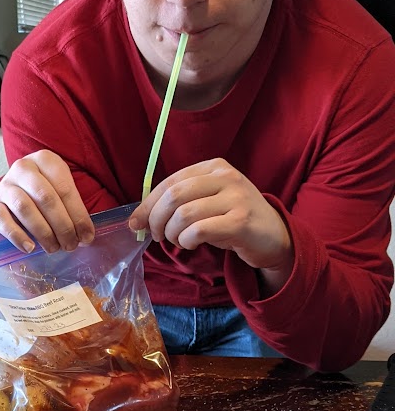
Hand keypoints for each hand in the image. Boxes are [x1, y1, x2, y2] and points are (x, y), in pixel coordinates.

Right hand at [0, 150, 94, 253]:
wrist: (20, 184)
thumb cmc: (47, 187)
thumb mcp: (63, 186)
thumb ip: (74, 208)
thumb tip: (85, 236)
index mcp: (46, 160)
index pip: (65, 189)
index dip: (78, 216)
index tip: (87, 236)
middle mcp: (23, 168)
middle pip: (45, 198)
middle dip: (62, 226)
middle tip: (71, 245)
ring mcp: (6, 185)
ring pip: (24, 208)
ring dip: (43, 232)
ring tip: (54, 247)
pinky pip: (2, 221)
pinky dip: (17, 236)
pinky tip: (30, 247)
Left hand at [130, 159, 293, 292]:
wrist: (274, 236)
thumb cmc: (234, 219)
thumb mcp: (210, 200)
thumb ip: (180, 201)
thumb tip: (139, 217)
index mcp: (215, 166)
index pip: (171, 181)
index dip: (148, 203)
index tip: (136, 222)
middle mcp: (226, 177)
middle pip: (174, 195)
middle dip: (156, 218)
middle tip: (156, 236)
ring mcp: (236, 198)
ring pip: (184, 214)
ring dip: (173, 233)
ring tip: (178, 241)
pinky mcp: (241, 222)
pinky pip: (199, 231)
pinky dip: (186, 241)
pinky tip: (191, 244)